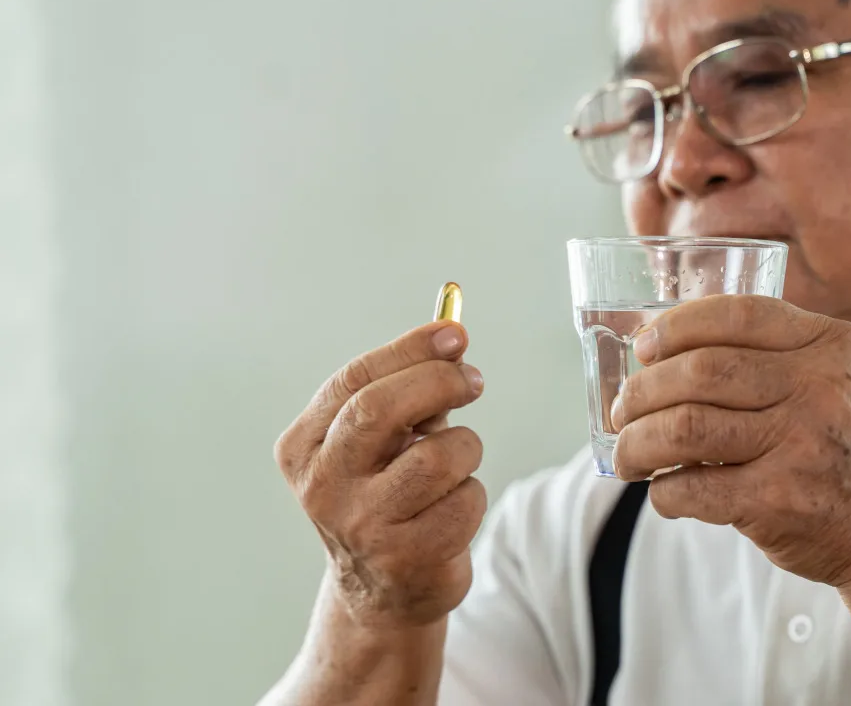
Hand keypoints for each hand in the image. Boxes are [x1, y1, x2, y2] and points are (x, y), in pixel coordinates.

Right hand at [274, 322, 486, 628]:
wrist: (381, 591)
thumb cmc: (388, 495)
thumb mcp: (384, 440)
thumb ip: (410, 388)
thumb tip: (452, 338)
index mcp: (304, 448)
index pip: (355, 380)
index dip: (410, 349)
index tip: (454, 333)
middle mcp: (323, 486)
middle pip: (380, 409)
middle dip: (438, 382)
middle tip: (473, 379)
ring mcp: (361, 526)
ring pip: (438, 455)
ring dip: (464, 449)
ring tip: (453, 467)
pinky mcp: (405, 559)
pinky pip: (465, 500)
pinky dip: (472, 495)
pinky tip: (451, 511)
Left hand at [610, 295, 850, 586]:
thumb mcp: (838, 380)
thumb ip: (775, 356)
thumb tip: (662, 352)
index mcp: (831, 345)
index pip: (737, 315)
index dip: (676, 326)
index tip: (644, 346)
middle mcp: (821, 388)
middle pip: (699, 372)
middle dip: (642, 391)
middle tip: (624, 411)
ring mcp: (803, 445)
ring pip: (685, 428)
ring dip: (637, 443)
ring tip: (627, 455)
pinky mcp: (782, 501)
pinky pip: (693, 488)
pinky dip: (663, 491)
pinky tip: (664, 491)